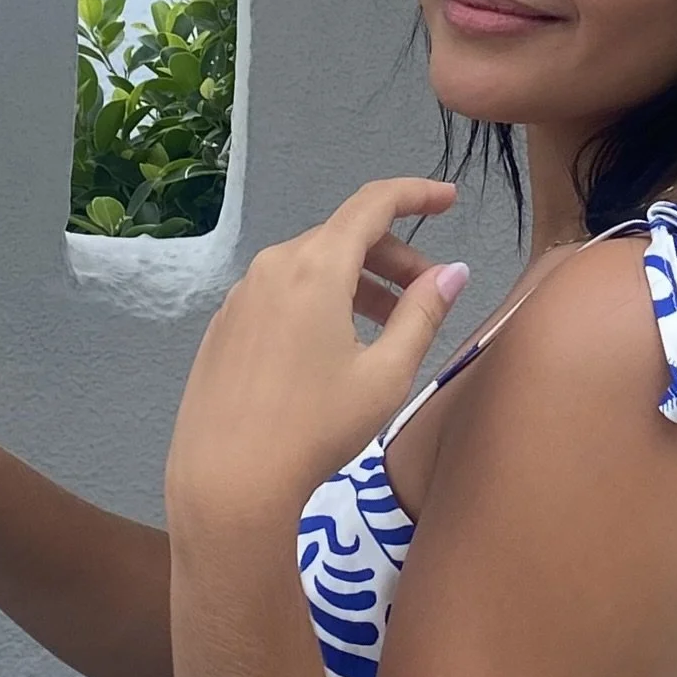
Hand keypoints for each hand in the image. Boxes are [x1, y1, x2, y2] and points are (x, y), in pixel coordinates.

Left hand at [165, 178, 469, 532]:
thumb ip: (423, 313)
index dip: (416, 194)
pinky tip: (333, 350)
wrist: (228, 482)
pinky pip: (281, 293)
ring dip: (357, 283)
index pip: (373, 204)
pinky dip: (319, 302)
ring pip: (311, 266)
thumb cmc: (316, 427)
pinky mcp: (224, 327)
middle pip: (343, 237)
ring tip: (387, 327)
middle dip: (393, 256)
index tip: (449, 200)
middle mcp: (272, 266)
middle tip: (428, 293)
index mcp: (316, 266)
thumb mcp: (386, 375)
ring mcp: (241, 295)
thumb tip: (453, 272)